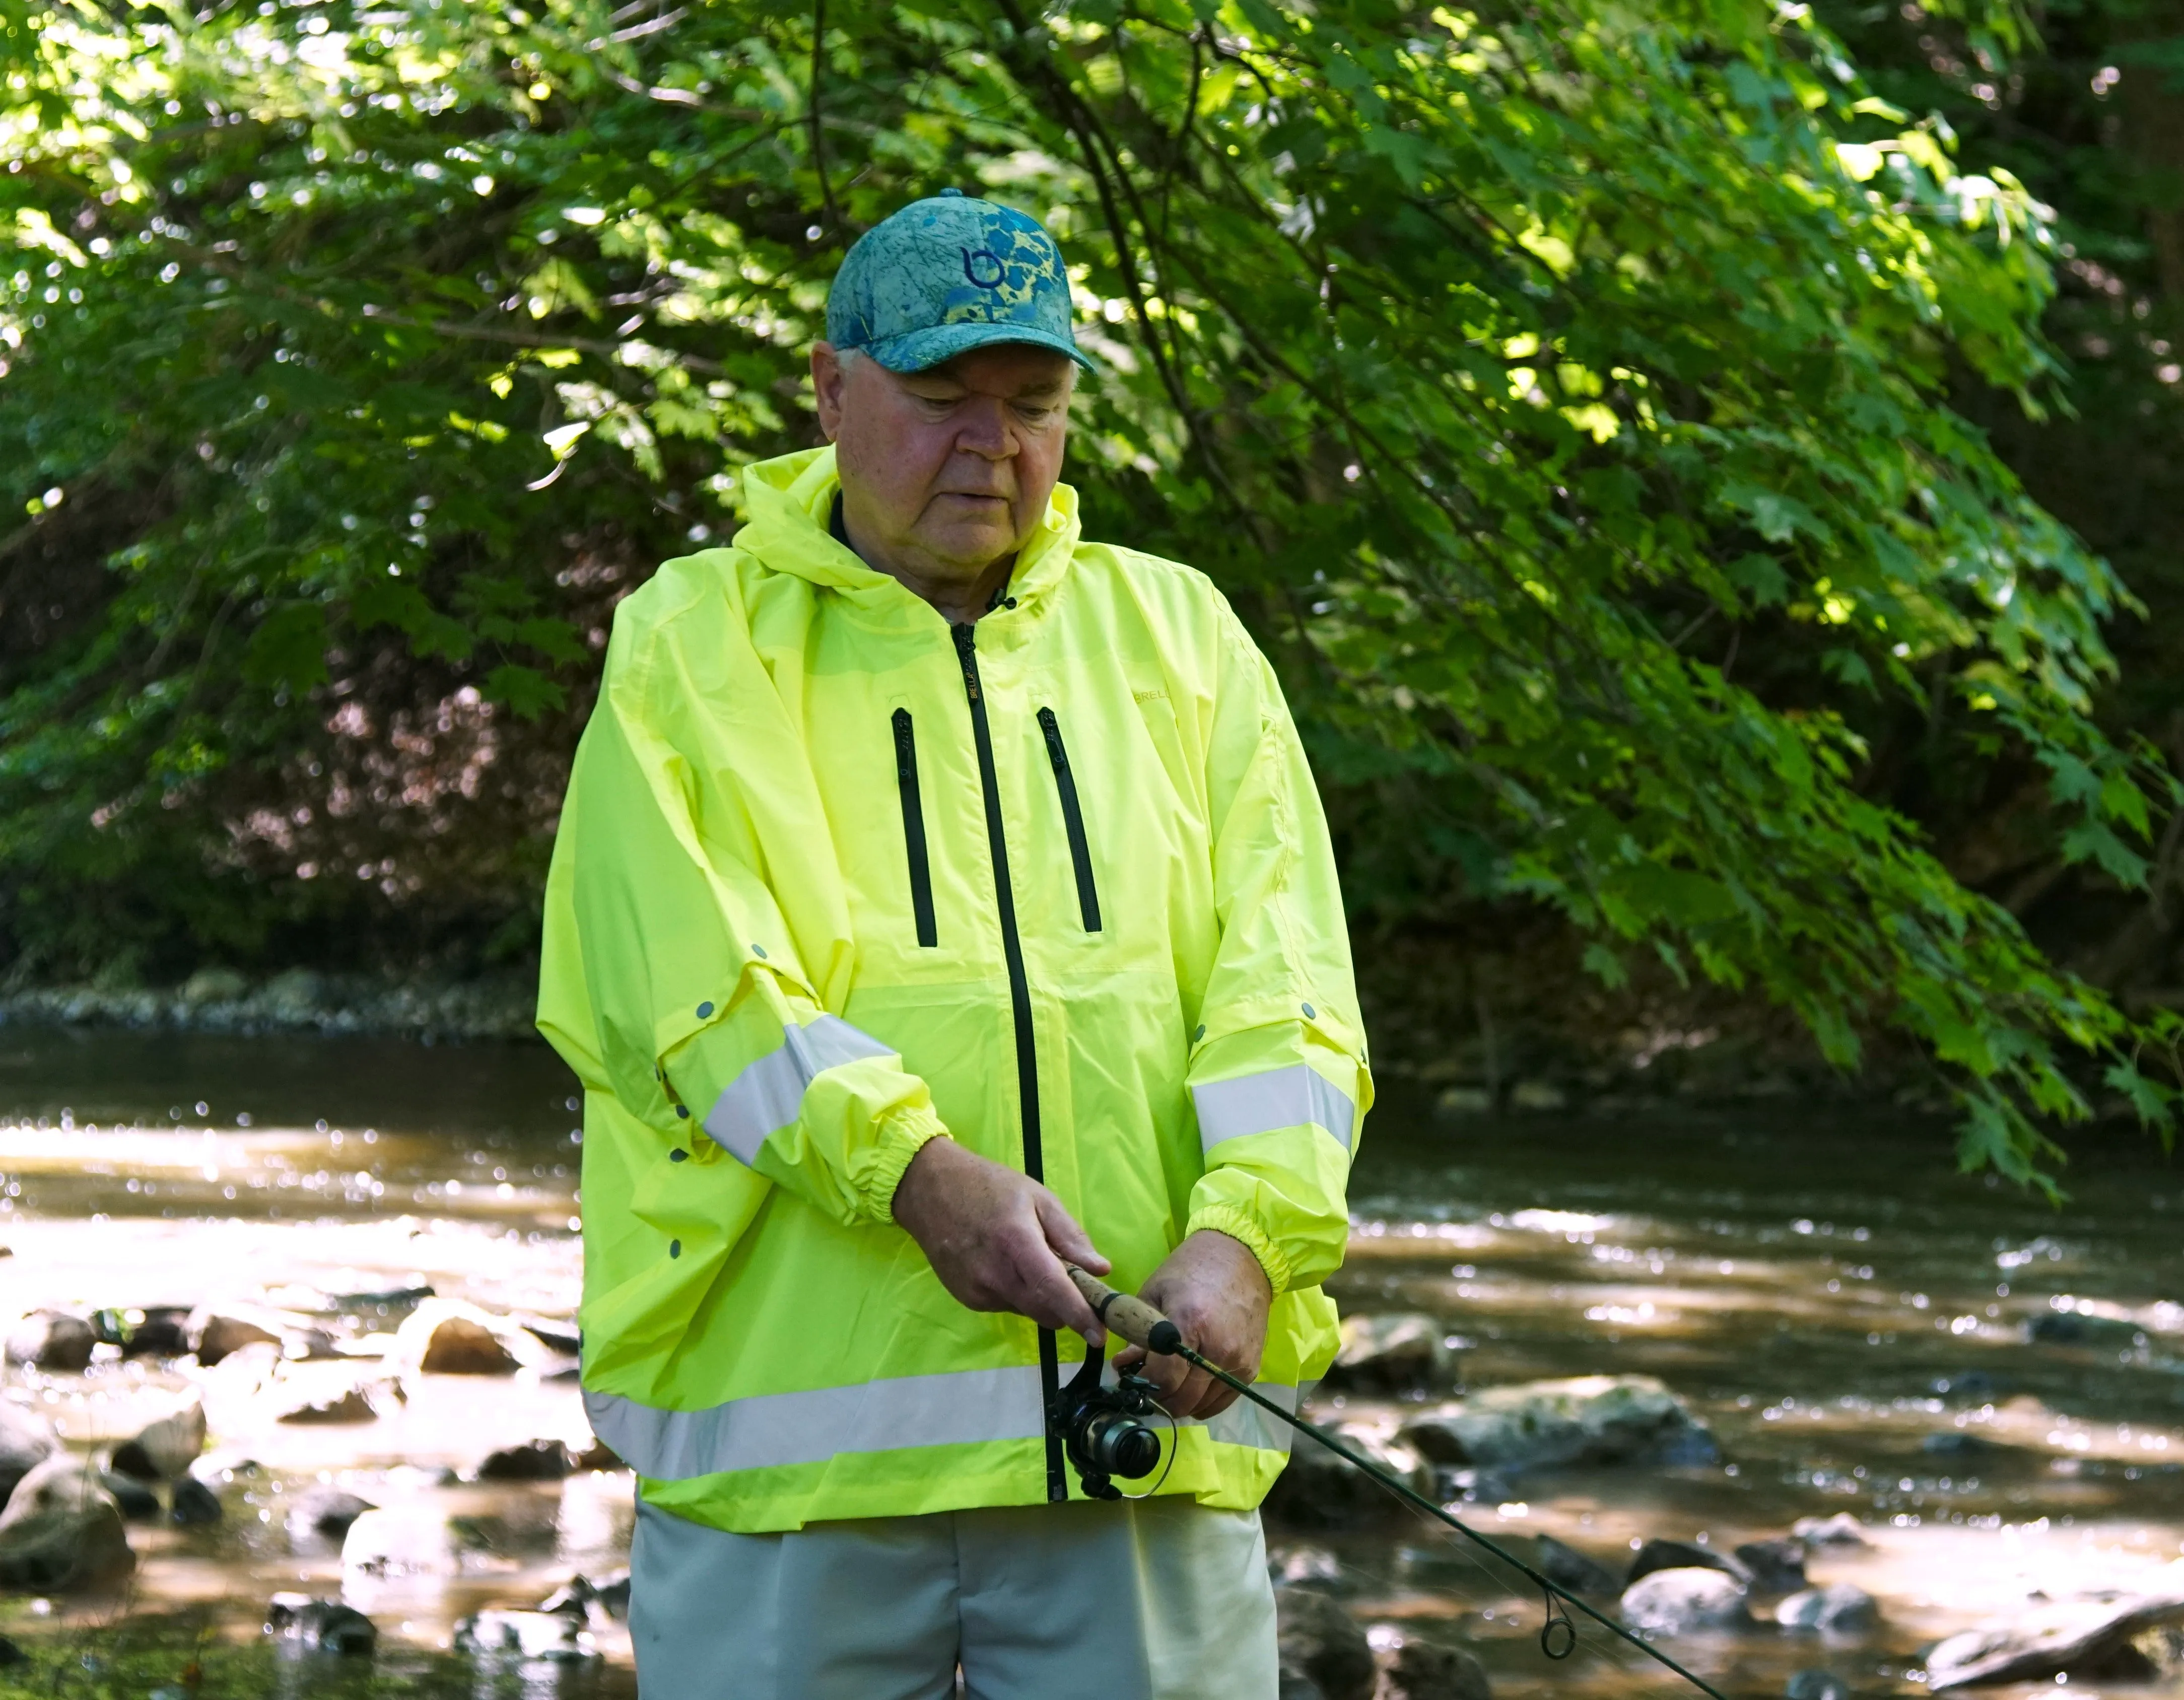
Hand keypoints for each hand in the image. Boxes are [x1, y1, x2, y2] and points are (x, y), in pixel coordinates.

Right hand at [890, 1137, 1109, 1338]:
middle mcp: (995, 1274)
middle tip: (1075, 1284)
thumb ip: (1070, 1235)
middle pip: (1044, 1310)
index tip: (1099, 1336)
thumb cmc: (990, 1187)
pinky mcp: (966, 1298)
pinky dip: (1017, 1294)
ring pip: (1026, 1310)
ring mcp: (977, 1290)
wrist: (929, 1190)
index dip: (1079, 1315)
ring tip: (1032, 1262)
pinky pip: (1006, 1306)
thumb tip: (1100, 1269)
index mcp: (1016, 1242)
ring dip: (1041, 1298)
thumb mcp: (1038, 1198)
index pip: (1053, 1289)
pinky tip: (1007, 1266)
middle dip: (1066, 1307)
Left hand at [1112, 1229, 1271, 1419]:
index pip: (1164, 1378)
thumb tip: (1123, 1366)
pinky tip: (1189, 1387)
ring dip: (1179, 1402)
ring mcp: (1238, 1362)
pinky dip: (1201, 1402)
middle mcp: (1219, 1349)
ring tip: (1167, 1384)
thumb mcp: (1155, 1292)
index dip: (1143, 1385)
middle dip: (1157, 1398)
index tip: (1132, 1380)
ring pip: (1200, 1407)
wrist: (1241, 1258)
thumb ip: (1138, 1333)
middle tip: (1146, 1387)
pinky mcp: (1251, 1369)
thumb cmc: (1192, 1270)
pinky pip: (1221, 1402)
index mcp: (1191, 1324)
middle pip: (1182, 1399)